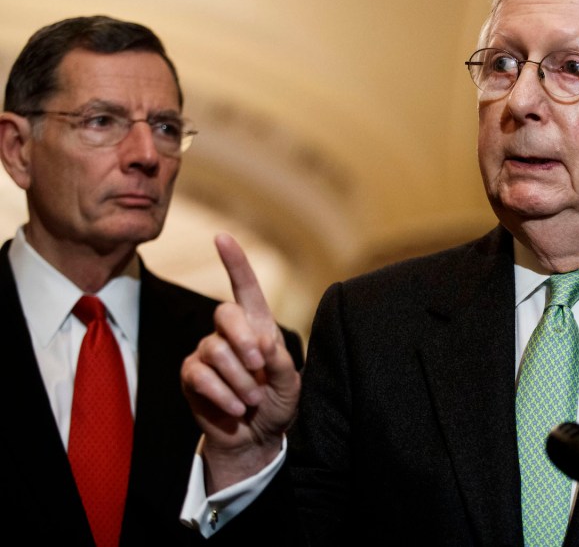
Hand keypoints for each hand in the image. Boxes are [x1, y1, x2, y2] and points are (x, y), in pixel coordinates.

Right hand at [181, 233, 300, 491]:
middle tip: (259, 367)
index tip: (222, 237)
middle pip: (225, 313)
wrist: (256, 438)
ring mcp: (207, 352)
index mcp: (258, 325)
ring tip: (252, 399)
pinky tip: (234, 407)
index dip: (234, 262)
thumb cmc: (277, 404)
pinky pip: (200, 376)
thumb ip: (280, 360)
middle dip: (243, 340)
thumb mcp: (290, 383)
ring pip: (215, 350)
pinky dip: (222, 393)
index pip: (245, 287)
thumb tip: (260, 342)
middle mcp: (230, 332)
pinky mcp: (192, 376)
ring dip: (239, 379)